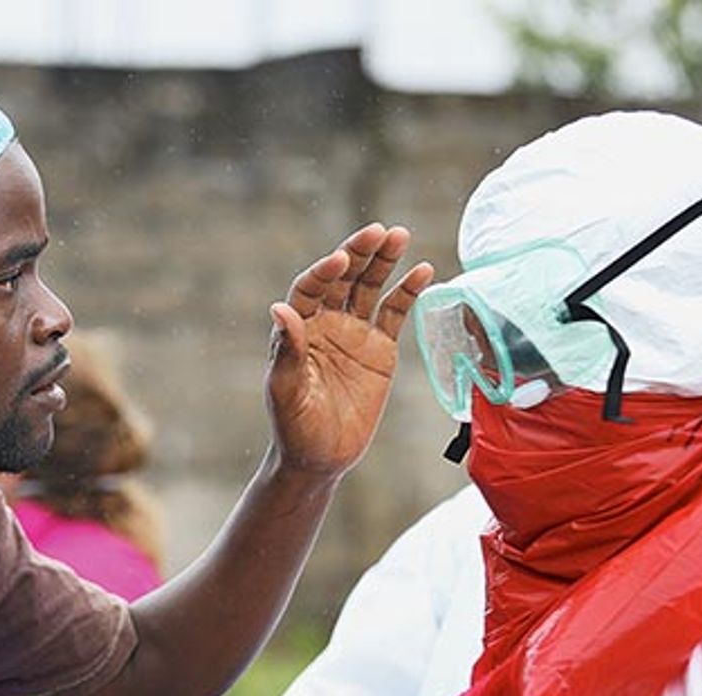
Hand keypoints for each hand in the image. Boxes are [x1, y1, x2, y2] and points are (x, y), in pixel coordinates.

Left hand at [266, 223, 433, 475]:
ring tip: (400, 236)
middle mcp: (326, 323)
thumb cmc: (294, 426)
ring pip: (370, 288)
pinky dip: (408, 291)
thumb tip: (279, 308)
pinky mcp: (380, 349)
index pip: (310, 289)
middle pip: (343, 279)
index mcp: (298, 329)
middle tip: (378, 231)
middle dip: (358, 254)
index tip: (338, 260)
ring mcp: (354, 333)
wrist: (321, 457)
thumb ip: (287, 351)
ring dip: (384, 262)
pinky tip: (422, 271)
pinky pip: (395, 313)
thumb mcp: (286, 391)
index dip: (323, 273)